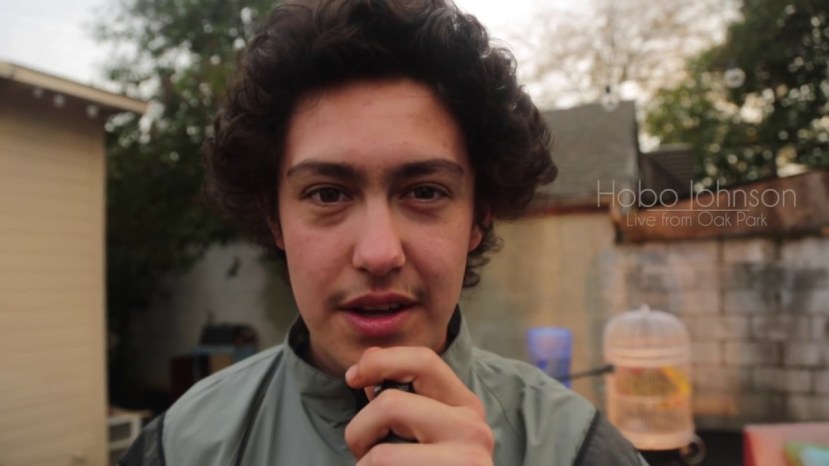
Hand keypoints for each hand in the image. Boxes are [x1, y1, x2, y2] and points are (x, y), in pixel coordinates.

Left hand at [344, 346, 493, 465]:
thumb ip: (402, 400)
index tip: (353, 378)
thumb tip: (365, 369)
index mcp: (467, 406)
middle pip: (389, 405)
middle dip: (359, 431)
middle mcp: (473, 430)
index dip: (379, 360)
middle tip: (364, 452)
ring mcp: (465, 464)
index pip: (423, 360)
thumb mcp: (427, 431)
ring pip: (379, 456)